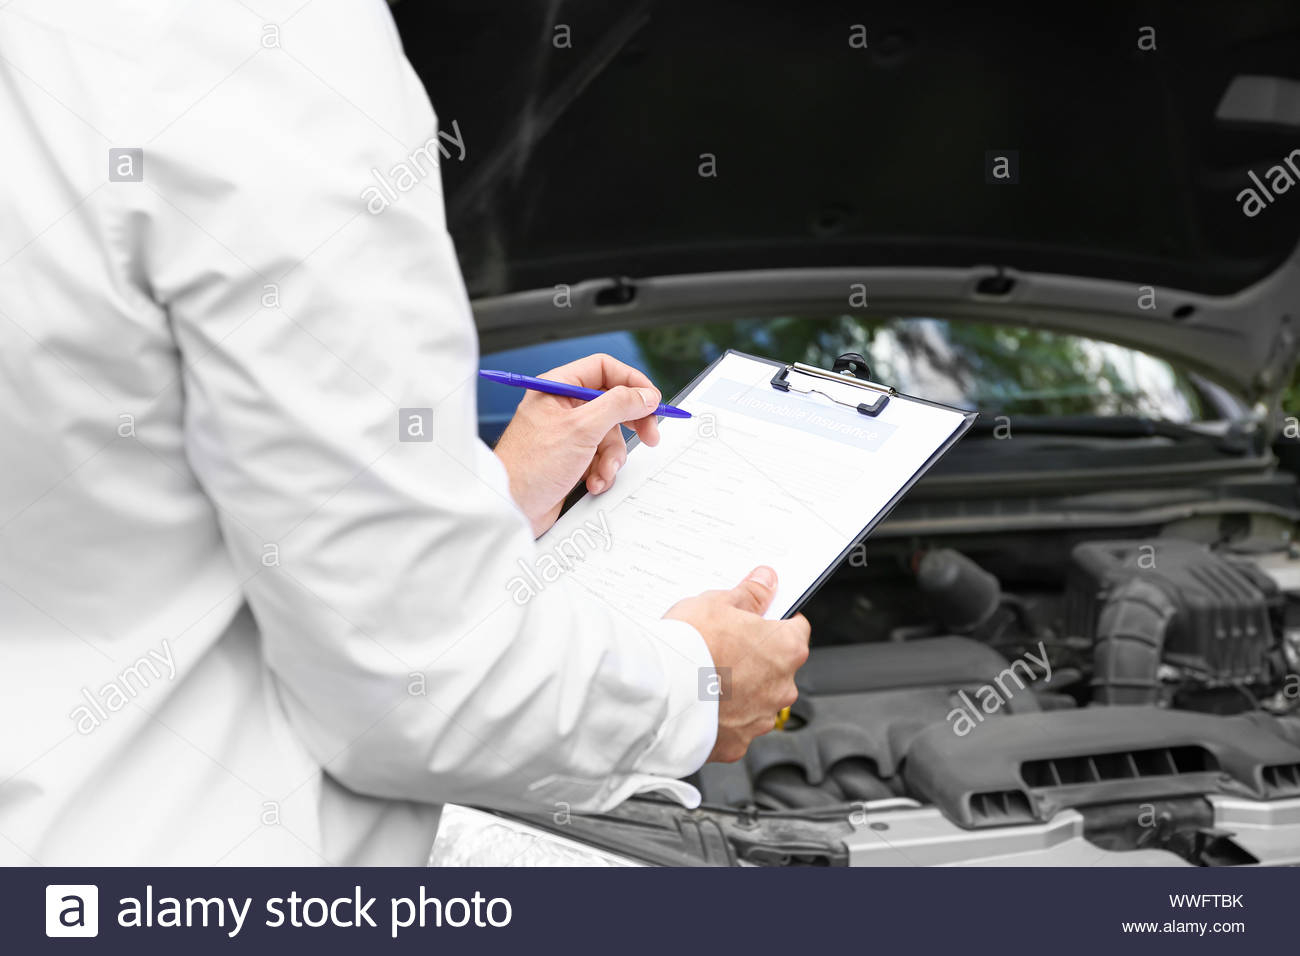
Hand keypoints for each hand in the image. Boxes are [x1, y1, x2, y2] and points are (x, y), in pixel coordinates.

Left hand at [493, 354, 663, 535]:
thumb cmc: (530, 467)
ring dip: (612, 457)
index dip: (631, 382)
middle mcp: (563, 407)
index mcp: (557, 388)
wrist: (511, 509)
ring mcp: (567, 434)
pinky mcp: (572, 459)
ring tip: (601, 471)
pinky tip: (592, 482)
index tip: (652, 400)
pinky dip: (602, 471)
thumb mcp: (581, 429)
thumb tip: (645, 395)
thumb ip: (618, 406)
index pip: (604, 369)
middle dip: (631, 424)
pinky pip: (601, 458)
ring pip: (610, 436)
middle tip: (650, 436)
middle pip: (613, 403)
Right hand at [665, 567, 810, 762]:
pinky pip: (735, 726)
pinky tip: (700, 701)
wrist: (660, 692)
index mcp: (786, 648)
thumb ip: (750, 594)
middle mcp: (782, 687)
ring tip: (705, 676)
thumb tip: (766, 582)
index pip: (796, 628)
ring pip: (757, 698)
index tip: (756, 619)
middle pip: (776, 667)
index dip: (774, 621)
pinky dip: (723, 716)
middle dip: (755, 657)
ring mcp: (761, 719)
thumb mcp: (718, 603)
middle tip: (722, 646)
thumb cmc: (691, 645)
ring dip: (740, 689)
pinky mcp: (738, 744)